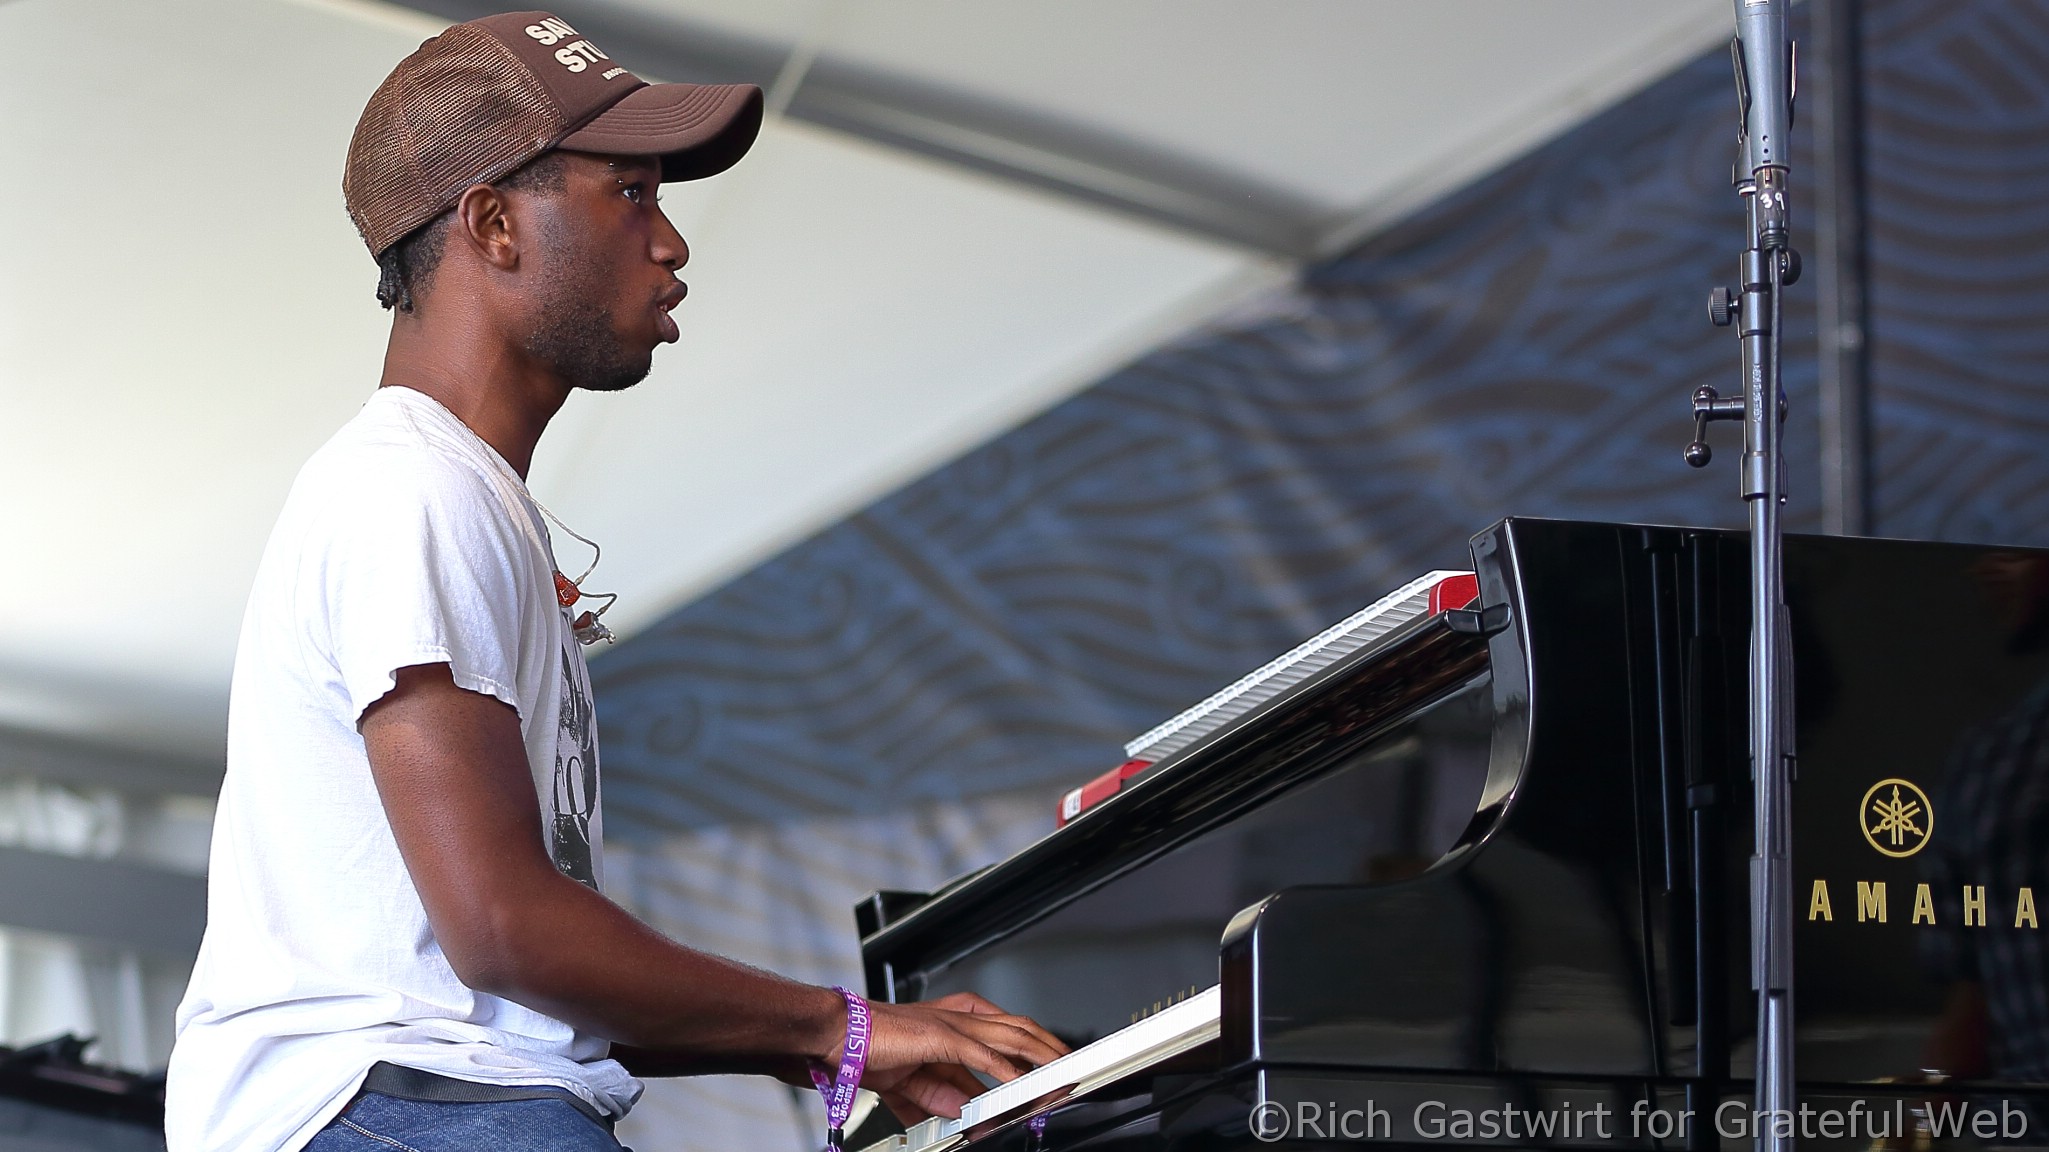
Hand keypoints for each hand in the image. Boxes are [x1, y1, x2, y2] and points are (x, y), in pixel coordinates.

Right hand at [848, 993, 1068, 1124]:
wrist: (835, 1036)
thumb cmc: (866, 1051)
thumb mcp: (912, 1084)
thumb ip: (940, 1097)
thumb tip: (964, 1112)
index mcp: (953, 1024)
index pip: (1006, 1031)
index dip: (1035, 1045)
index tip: (1054, 1062)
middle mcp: (958, 1019)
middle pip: (1019, 1028)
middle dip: (1050, 1046)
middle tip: (1073, 1063)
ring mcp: (951, 1025)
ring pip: (1011, 1035)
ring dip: (1040, 1055)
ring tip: (1063, 1070)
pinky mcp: (941, 1036)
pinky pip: (984, 1055)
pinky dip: (1006, 1070)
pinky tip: (1023, 1083)